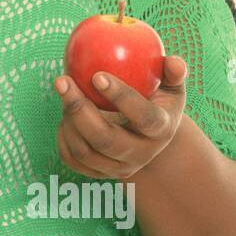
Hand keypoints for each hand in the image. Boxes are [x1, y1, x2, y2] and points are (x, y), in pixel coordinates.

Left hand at [52, 56, 188, 179]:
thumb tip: (174, 61)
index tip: (97, 75)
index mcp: (161, 130)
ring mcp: (119, 168)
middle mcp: (141, 154)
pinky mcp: (98, 174)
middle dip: (79, 109)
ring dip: (68, 119)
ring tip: (65, 91)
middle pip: (105, 139)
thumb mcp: (171, 88)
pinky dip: (63, 135)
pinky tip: (65, 114)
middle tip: (62, 81)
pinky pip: (71, 158)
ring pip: (84, 151)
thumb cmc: (156, 101)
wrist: (147, 139)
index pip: (144, 118)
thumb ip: (174, 73)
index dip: (121, 97)